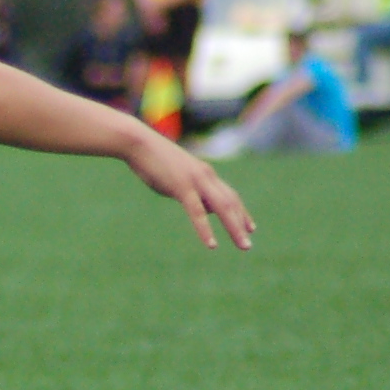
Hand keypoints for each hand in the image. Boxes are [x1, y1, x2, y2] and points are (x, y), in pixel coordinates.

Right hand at [129, 133, 255, 250]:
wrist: (139, 143)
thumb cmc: (153, 160)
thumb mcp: (177, 178)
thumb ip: (192, 191)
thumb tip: (204, 208)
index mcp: (205, 174)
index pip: (230, 195)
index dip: (241, 212)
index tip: (250, 228)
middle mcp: (206, 176)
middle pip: (231, 203)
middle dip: (241, 224)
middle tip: (247, 245)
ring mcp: (196, 181)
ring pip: (222, 208)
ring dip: (234, 228)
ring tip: (244, 246)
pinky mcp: (182, 187)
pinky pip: (197, 212)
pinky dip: (205, 229)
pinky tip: (212, 244)